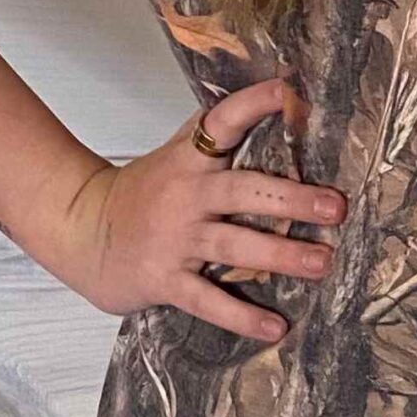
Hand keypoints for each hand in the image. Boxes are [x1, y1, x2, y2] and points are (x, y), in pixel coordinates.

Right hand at [57, 74, 345, 341]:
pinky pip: (208, 299)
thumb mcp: (176, 156)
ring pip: (234, 243)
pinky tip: (275, 326)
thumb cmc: (143, 193)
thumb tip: (277, 97)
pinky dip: (241, 315)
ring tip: (322, 263)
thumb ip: (217, 135)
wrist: (81, 231)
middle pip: (243, 190)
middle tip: (335, 207)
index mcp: (189, 159)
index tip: (287, 90)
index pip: (221, 122)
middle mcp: (186, 194)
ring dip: (281, 255)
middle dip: (291, 198)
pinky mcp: (164, 279)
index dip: (253, 104)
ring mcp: (176, 238)